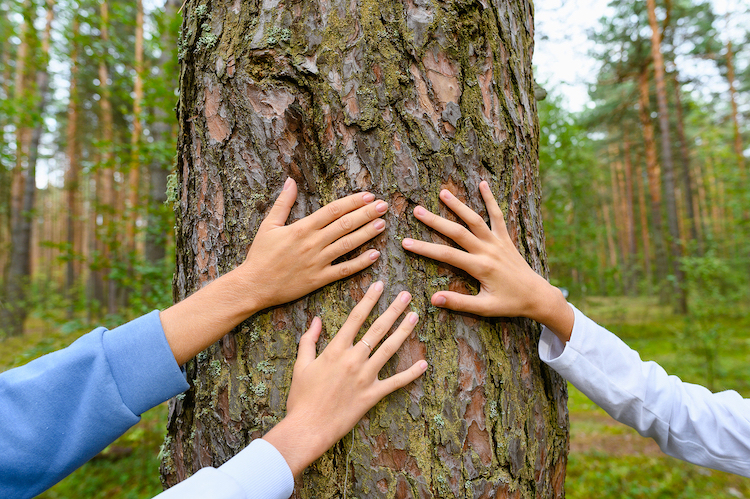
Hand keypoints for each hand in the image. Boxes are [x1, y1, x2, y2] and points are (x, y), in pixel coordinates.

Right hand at [240, 177, 388, 309]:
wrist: (253, 286)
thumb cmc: (260, 255)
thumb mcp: (268, 225)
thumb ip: (283, 203)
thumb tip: (291, 181)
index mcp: (302, 228)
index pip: (333, 210)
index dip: (352, 202)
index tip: (368, 196)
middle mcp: (312, 243)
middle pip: (345, 225)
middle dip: (366, 214)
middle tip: (384, 205)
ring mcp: (317, 262)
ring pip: (347, 245)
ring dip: (367, 234)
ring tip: (382, 224)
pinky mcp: (319, 279)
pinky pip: (344, 270)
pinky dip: (360, 263)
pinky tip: (374, 255)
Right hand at [262, 281, 427, 476]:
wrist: (307, 427)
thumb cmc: (301, 397)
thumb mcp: (301, 365)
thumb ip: (309, 340)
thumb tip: (316, 319)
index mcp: (335, 349)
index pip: (356, 317)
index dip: (369, 299)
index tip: (380, 285)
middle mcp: (353, 359)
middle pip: (377, 328)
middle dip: (393, 310)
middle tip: (407, 295)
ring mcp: (365, 377)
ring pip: (389, 349)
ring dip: (404, 331)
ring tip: (415, 316)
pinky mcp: (372, 395)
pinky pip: (395, 382)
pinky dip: (411, 373)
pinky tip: (423, 363)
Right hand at [401, 181, 572, 340]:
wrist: (537, 296)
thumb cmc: (510, 303)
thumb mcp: (484, 308)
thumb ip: (459, 302)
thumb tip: (433, 298)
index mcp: (480, 267)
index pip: (446, 255)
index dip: (424, 248)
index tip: (405, 242)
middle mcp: (488, 250)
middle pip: (457, 232)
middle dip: (435, 221)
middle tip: (416, 210)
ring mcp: (498, 242)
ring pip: (475, 220)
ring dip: (459, 205)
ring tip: (442, 192)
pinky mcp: (506, 238)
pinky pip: (498, 216)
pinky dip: (491, 199)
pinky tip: (483, 184)